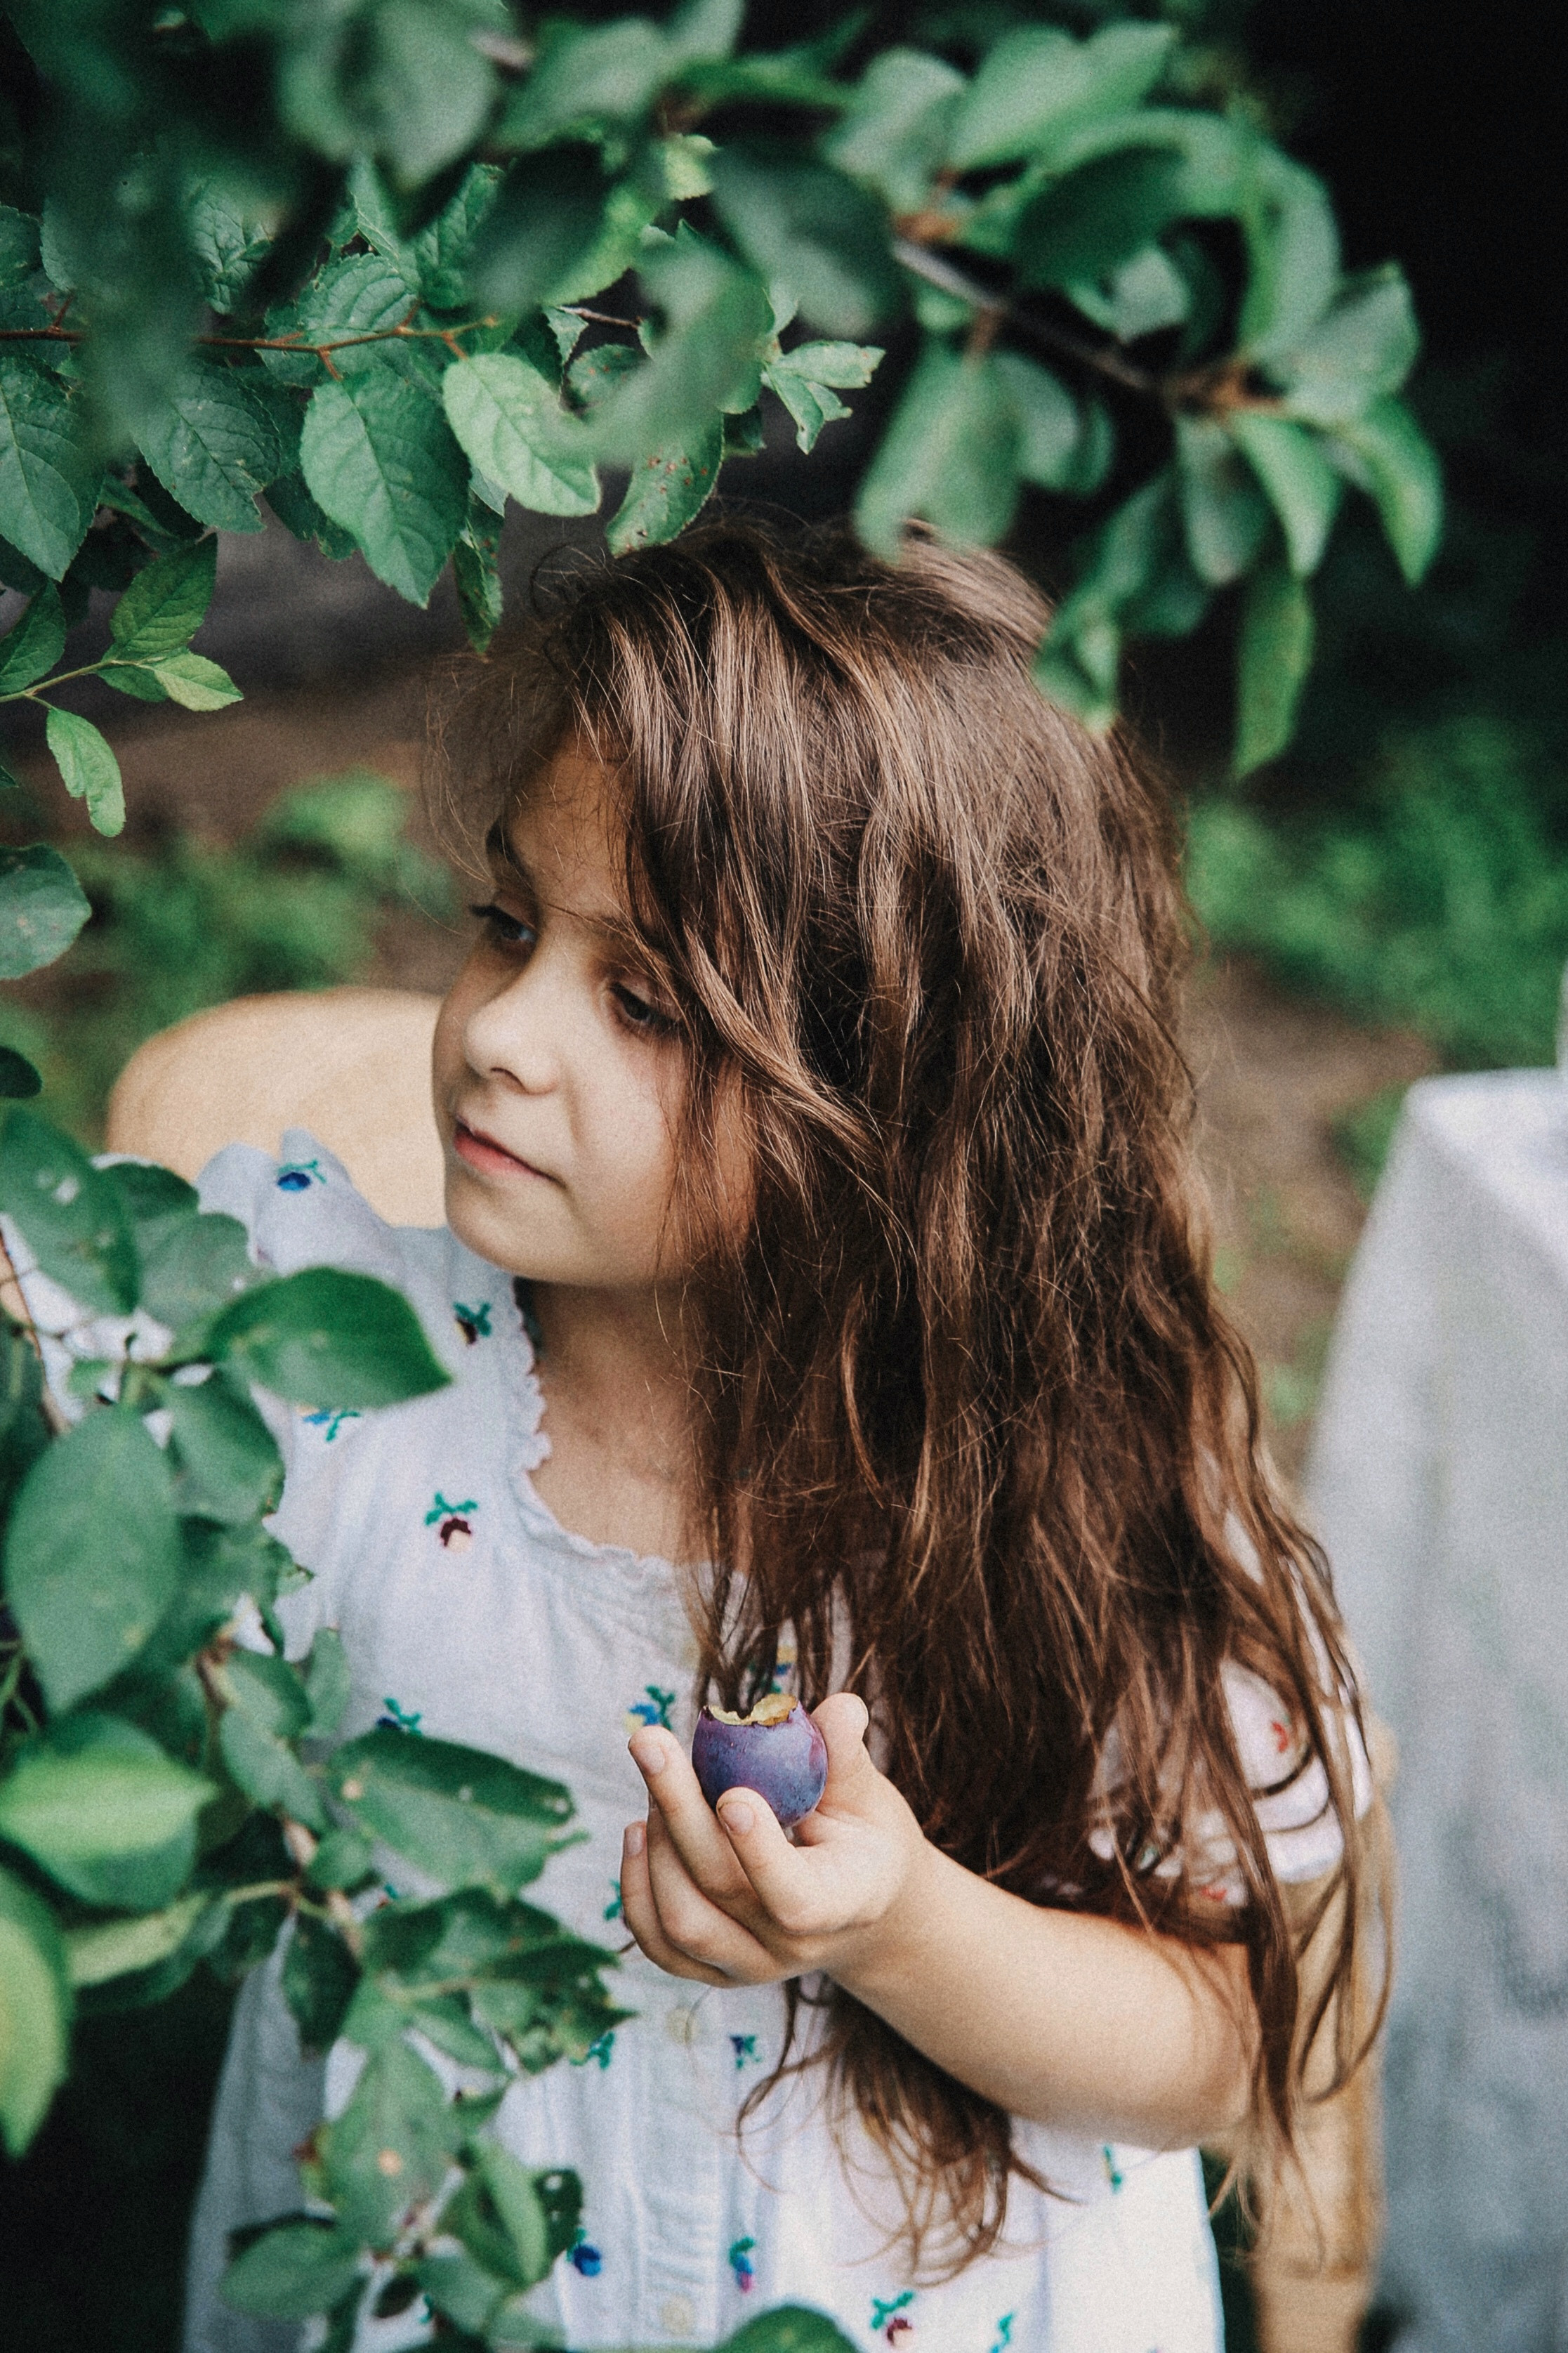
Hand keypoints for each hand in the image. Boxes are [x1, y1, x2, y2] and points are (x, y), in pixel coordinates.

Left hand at [620, 1693, 929, 1988]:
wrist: (861, 1914)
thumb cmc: (864, 1839)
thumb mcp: (869, 1797)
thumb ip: (846, 1756)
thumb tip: (839, 1708)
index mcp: (845, 1903)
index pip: (796, 1899)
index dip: (759, 1853)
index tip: (731, 1794)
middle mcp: (794, 1949)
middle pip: (722, 1889)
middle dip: (679, 1810)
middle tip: (650, 1741)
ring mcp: (750, 1966)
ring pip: (680, 1920)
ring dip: (658, 1844)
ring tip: (657, 1783)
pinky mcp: (712, 1969)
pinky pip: (657, 1943)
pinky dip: (637, 1887)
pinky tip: (639, 1832)